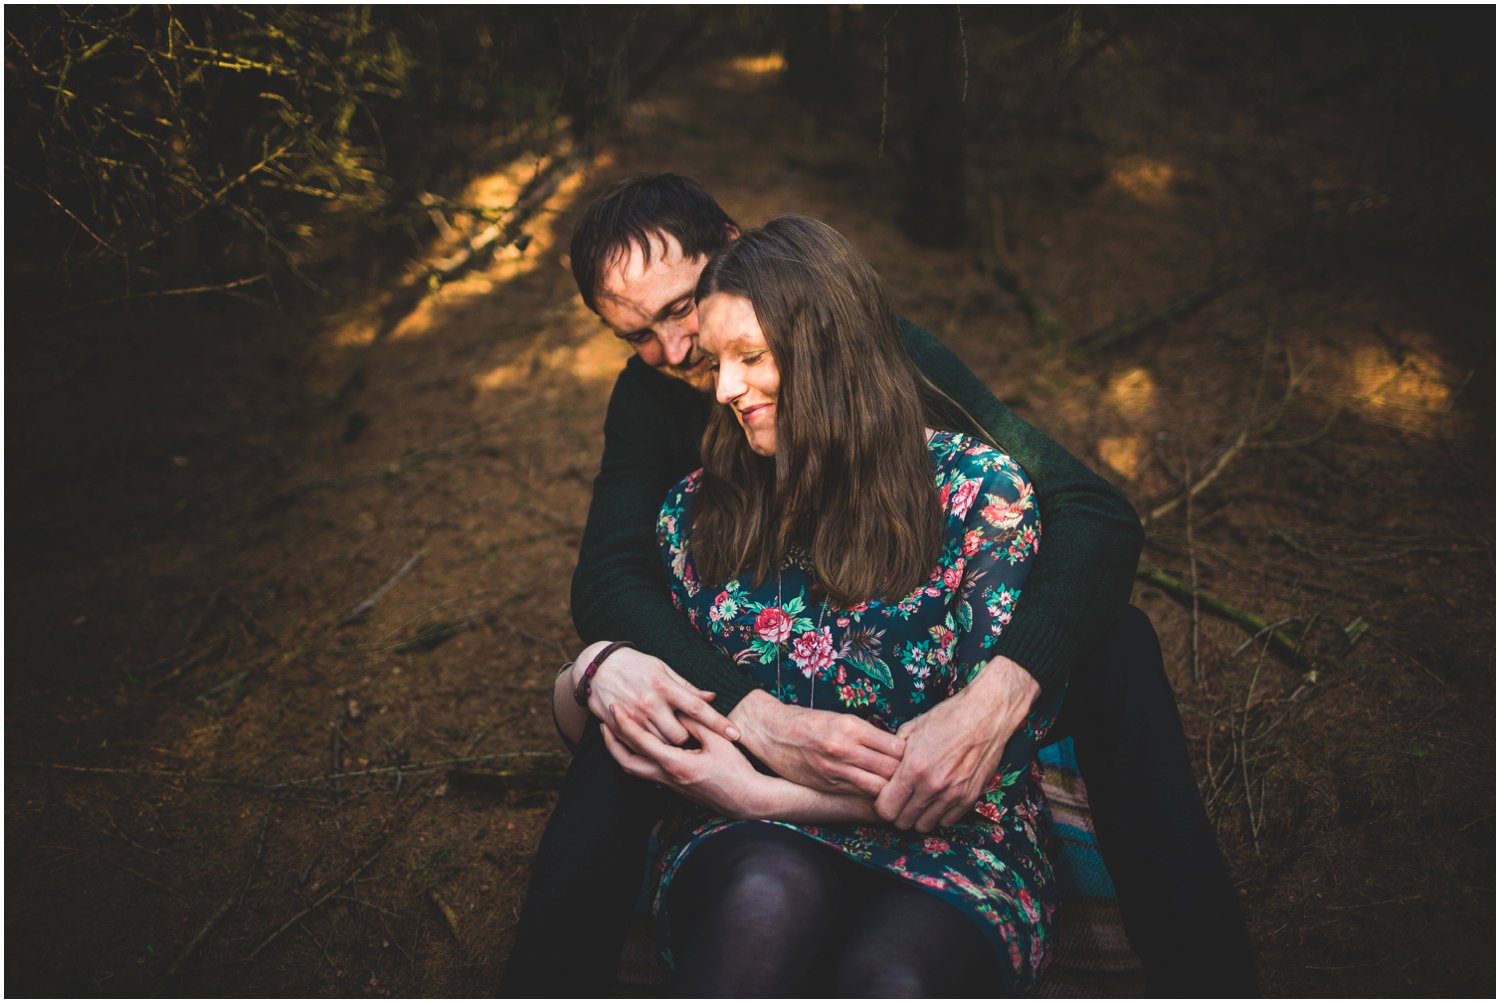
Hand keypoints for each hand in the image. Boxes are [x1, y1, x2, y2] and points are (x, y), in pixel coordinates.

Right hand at [580, 643, 739, 749]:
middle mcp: (649, 703)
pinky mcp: (618, 726)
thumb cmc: (636, 665)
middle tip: (697, 741)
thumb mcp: (663, 670)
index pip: (697, 708)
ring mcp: (633, 717)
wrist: (597, 666)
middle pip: (679, 735)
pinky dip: (650, 748)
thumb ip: (687, 688)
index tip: (735, 734)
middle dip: (689, 741)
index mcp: (664, 686)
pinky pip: (639, 747)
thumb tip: (712, 698)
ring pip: (660, 745)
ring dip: (670, 747)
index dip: (718, 722)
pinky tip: (657, 745)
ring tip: (677, 743)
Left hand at [601, 710, 772, 819]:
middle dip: (611, 742)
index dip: (625, 724)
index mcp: (675, 764)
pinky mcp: (673, 787)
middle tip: (604, 722)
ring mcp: (668, 784)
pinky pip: (644, 772)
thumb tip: (676, 711)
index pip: (641, 742)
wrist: (746, 800)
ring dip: (619, 752)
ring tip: (613, 734)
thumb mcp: (718, 741)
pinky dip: (633, 758)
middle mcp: (666, 777)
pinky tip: (635, 746)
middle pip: (626, 761)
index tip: (615, 708)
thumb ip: (695, 724)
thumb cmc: (736, 770)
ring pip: (633, 770)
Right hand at [729, 690, 904, 796]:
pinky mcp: (826, 784)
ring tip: (898, 789)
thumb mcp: (839, 718)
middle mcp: (844, 748)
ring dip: (890, 789)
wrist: (771, 732)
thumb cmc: (808, 722)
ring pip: (877, 787)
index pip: (896, 747)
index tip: (914, 756)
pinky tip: (877, 794)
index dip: (909, 755)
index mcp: (851, 726)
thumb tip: (896, 747)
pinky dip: (870, 795)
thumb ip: (865, 734)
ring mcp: (835, 769)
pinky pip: (858, 794)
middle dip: (905, 775)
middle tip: (912, 777)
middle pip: (891, 769)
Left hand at [874, 655, 1039, 832]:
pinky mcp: (970, 797)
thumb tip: (882, 770)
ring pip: (925, 826)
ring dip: (918, 817)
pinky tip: (937, 799)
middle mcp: (932, 786)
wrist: (985, 715)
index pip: (886, 809)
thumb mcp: (911, 729)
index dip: (883, 804)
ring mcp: (953, 794)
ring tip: (919, 801)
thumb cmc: (947, 718)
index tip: (887, 796)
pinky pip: (947, 822)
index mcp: (913, 768)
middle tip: (901, 801)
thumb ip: (893, 754)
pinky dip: (939, 815)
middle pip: (904, 822)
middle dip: (898, 813)